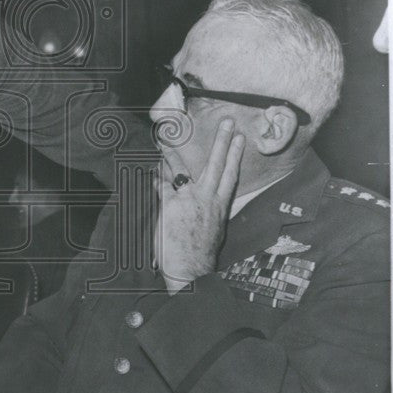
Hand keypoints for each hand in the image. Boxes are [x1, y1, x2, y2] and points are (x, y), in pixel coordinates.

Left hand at [155, 118, 244, 292]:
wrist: (191, 269)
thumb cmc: (201, 254)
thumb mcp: (213, 228)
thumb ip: (209, 210)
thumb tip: (205, 199)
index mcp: (219, 206)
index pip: (230, 175)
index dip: (235, 155)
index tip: (240, 138)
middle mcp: (206, 199)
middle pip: (215, 165)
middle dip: (222, 142)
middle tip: (228, 122)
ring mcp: (188, 200)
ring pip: (180, 170)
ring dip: (173, 152)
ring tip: (168, 137)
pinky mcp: (170, 205)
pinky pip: (161, 186)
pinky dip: (156, 177)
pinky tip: (153, 169)